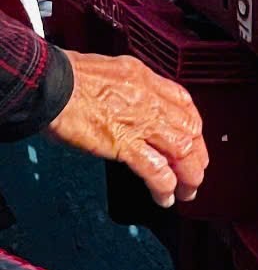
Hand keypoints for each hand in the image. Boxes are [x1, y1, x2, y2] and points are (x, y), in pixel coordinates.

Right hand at [46, 51, 208, 207]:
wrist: (47, 82)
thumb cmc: (64, 76)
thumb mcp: (106, 72)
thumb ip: (124, 89)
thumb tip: (126, 106)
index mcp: (144, 79)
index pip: (184, 103)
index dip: (193, 125)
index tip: (193, 139)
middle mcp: (149, 99)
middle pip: (190, 129)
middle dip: (197, 155)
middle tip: (195, 172)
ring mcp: (139, 121)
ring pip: (182, 150)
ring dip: (189, 175)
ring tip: (186, 191)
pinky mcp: (123, 143)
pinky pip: (154, 169)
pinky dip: (164, 186)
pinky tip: (164, 197)